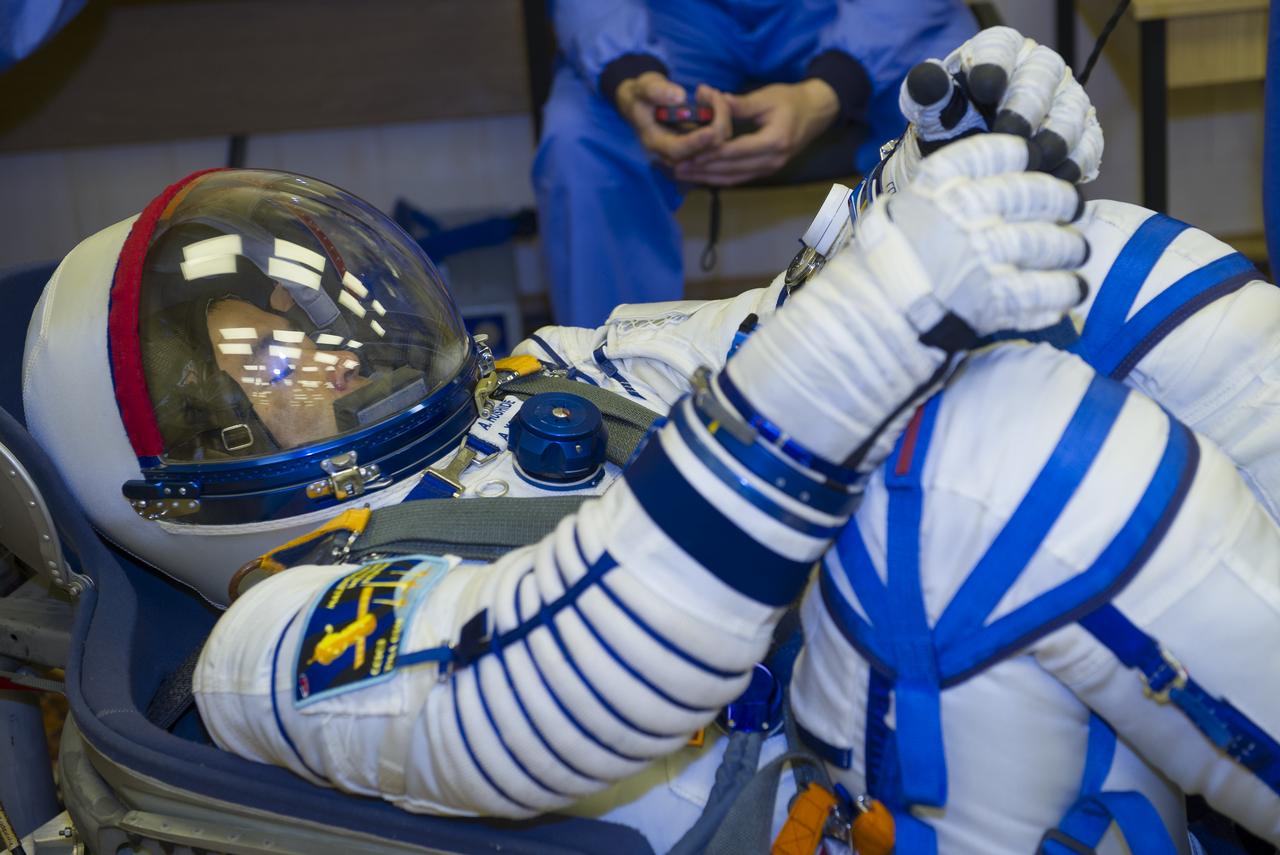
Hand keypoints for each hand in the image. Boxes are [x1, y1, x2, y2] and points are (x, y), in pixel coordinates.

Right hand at [615, 73, 730, 164]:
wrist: (643, 101)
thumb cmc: (641, 95)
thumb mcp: (643, 88)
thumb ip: (657, 91)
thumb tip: (679, 97)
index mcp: (655, 142)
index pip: (677, 150)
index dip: (695, 142)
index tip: (711, 130)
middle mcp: (672, 152)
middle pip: (703, 150)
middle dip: (716, 121)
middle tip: (711, 92)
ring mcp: (687, 149)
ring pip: (716, 142)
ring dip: (721, 115)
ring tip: (709, 91)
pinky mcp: (698, 142)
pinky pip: (718, 135)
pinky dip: (721, 115)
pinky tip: (712, 97)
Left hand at [673, 79, 837, 185]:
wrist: (817, 112)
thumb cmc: (792, 100)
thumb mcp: (766, 97)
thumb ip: (738, 104)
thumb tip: (711, 98)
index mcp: (773, 141)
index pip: (735, 152)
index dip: (709, 154)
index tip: (687, 154)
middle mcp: (772, 160)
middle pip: (731, 170)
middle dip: (702, 170)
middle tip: (676, 167)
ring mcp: (771, 168)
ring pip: (733, 178)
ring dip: (707, 178)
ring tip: (683, 174)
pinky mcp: (767, 170)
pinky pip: (740, 178)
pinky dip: (719, 178)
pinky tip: (702, 176)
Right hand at [727, 135, 1088, 469]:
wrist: (862, 320)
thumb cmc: (878, 265)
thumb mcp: (900, 211)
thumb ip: (939, 194)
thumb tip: (979, 183)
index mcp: (939, 185)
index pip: (999, 151)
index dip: (1022, 154)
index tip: (1032, 160)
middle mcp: (966, 212)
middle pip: (1036, 193)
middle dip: (1060, 199)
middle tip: (1070, 206)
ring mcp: (984, 255)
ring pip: (1049, 242)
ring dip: (1068, 247)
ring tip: (1076, 251)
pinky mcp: (996, 298)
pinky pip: (1046, 290)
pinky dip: (1063, 291)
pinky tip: (1071, 290)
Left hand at [886, 27, 1102, 190]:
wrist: (967, 166)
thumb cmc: (948, 130)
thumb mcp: (931, 114)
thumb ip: (928, 94)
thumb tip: (928, 76)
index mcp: (999, 52)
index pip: (1001, 47)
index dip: (994, 65)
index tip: (983, 90)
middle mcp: (1039, 69)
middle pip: (1043, 77)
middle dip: (1026, 109)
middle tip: (1008, 137)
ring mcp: (1065, 100)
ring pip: (1070, 112)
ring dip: (1052, 141)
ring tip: (1028, 166)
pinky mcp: (1082, 134)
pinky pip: (1087, 145)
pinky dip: (1071, 164)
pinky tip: (1050, 182)